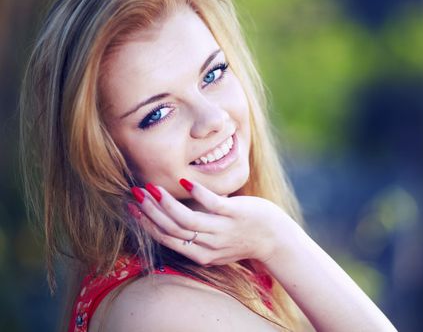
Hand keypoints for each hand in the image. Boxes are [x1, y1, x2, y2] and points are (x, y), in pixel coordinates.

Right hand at [130, 179, 293, 265]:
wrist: (275, 239)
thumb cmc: (243, 238)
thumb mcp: (216, 246)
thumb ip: (195, 236)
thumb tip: (172, 218)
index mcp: (201, 255)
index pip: (167, 239)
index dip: (146, 224)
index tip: (132, 207)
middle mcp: (209, 247)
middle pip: (172, 230)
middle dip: (150, 212)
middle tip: (135, 194)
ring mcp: (223, 230)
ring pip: (187, 221)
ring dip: (166, 204)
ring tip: (151, 188)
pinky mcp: (236, 215)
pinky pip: (213, 205)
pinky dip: (198, 194)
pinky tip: (185, 182)